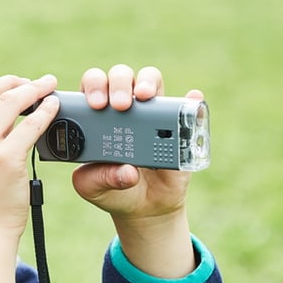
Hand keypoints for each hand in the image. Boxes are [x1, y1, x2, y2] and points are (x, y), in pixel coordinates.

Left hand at [72, 64, 200, 277]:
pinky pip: (187, 105)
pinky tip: (191, 99)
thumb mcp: (92, 187)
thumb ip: (98, 178)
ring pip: (150, 80)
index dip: (93, 87)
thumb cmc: (110, 189)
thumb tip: (128, 172)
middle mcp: (122, 107)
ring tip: (145, 97)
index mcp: (94, 116)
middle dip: (118, 84)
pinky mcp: (178, 124)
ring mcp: (151, 113)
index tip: (96, 105)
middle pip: (119, 77)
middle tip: (120, 105)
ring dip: (147, 82)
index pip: (91, 87)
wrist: (143, 205)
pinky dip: (190, 100)